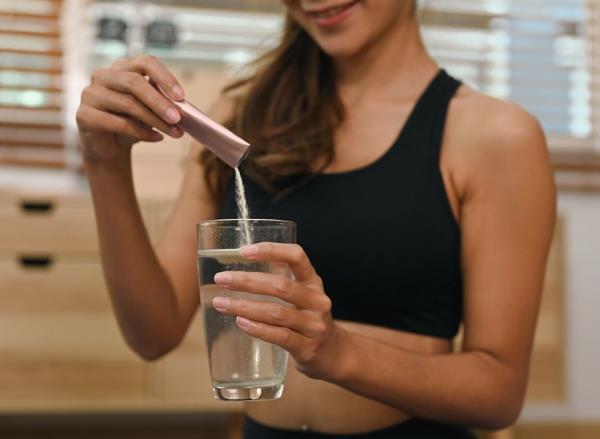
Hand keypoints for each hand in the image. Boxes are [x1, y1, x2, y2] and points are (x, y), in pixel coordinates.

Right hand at [76, 54, 184, 164]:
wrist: (109, 148)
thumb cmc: (132, 124)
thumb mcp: (150, 111)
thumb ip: (162, 103)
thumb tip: (182, 107)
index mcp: (122, 68)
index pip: (145, 62)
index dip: (165, 77)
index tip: (181, 97)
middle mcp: (103, 76)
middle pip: (134, 82)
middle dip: (160, 102)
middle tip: (177, 119)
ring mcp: (90, 94)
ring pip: (128, 104)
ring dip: (155, 121)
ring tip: (173, 133)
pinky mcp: (84, 115)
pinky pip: (118, 123)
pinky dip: (141, 133)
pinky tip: (156, 138)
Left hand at [212, 242, 349, 381]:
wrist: (333, 353)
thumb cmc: (308, 317)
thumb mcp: (303, 293)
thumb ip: (281, 276)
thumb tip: (244, 259)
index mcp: (313, 281)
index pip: (296, 256)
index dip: (271, 250)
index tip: (244, 251)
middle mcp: (317, 300)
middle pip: (281, 286)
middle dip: (247, 281)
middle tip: (221, 279)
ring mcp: (313, 325)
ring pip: (276, 312)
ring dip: (244, 306)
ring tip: (221, 303)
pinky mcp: (307, 348)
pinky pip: (280, 336)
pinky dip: (258, 328)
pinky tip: (240, 322)